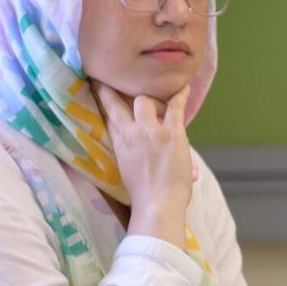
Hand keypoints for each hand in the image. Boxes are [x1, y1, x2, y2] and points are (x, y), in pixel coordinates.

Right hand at [94, 82, 192, 245]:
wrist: (157, 204)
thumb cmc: (144, 193)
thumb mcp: (127, 166)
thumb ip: (129, 148)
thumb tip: (136, 141)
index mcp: (119, 141)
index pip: (109, 111)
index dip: (106, 94)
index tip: (102, 81)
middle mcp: (131, 131)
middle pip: (125, 101)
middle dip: (128, 91)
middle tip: (133, 82)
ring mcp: (151, 130)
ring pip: (145, 99)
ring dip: (153, 98)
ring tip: (161, 94)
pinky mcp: (172, 131)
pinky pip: (176, 105)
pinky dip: (180, 95)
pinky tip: (184, 86)